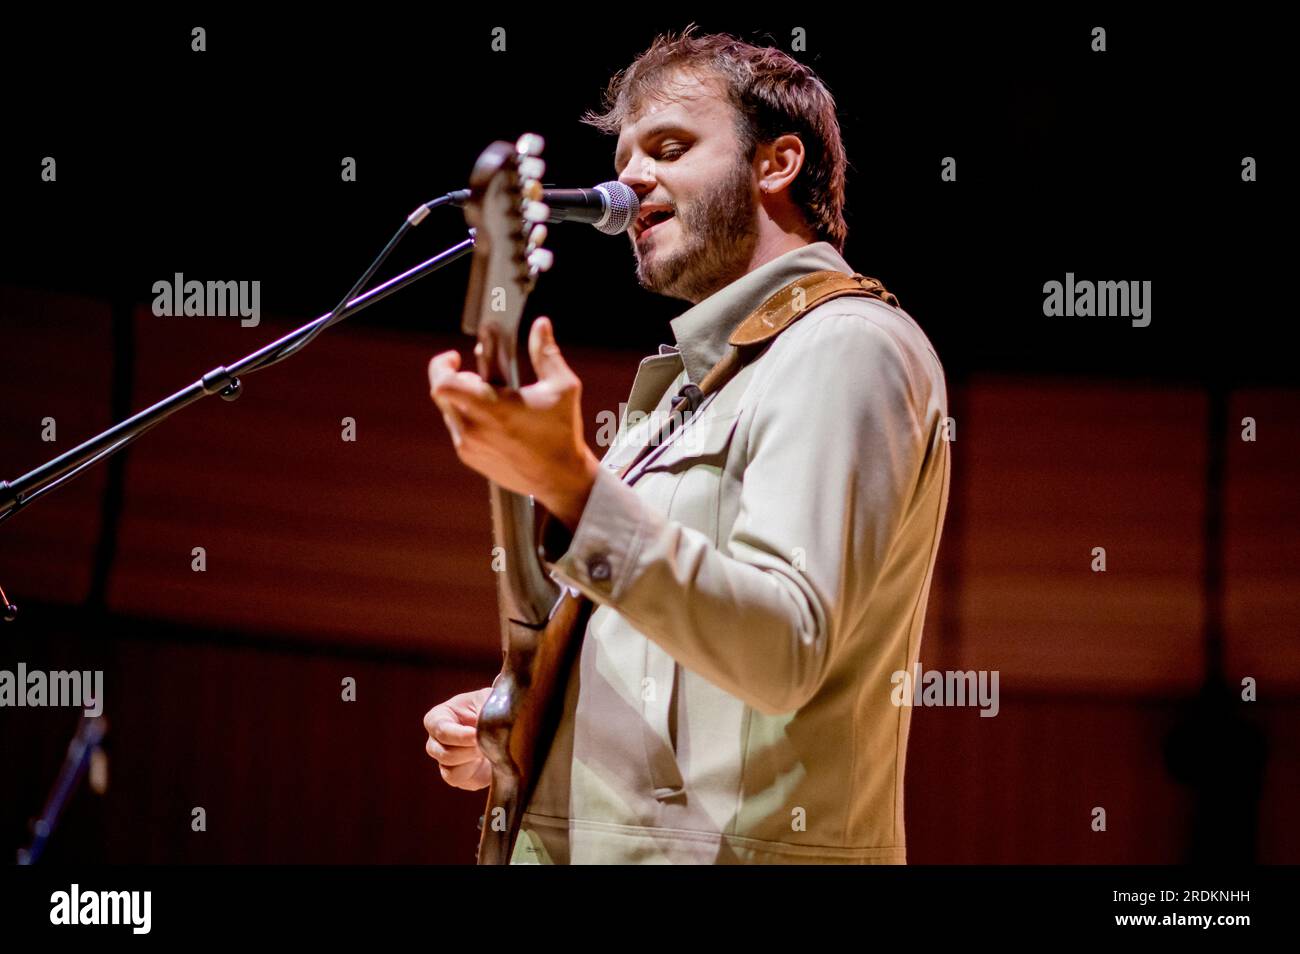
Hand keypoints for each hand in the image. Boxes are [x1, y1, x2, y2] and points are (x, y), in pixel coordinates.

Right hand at [423, 687, 492, 790]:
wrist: (504, 729)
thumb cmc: (490, 708)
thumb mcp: (488, 699)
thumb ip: (485, 708)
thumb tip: (486, 723)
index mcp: (438, 717)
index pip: (439, 729)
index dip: (459, 735)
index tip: (477, 735)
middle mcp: (436, 740)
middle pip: (442, 753)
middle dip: (469, 750)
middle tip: (488, 743)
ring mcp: (444, 760)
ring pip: (449, 770)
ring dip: (472, 761)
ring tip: (489, 750)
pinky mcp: (456, 776)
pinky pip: (458, 780)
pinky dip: (473, 773)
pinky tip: (486, 761)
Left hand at [428, 316, 598, 530]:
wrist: (560, 480)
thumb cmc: (563, 433)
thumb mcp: (562, 387)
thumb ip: (546, 353)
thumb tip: (541, 325)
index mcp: (492, 409)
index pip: (443, 383)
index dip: (442, 365)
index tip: (456, 357)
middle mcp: (474, 429)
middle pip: (443, 394)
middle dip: (458, 378)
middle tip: (480, 376)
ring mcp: (469, 446)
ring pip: (450, 411)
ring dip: (464, 399)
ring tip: (492, 397)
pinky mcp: (470, 458)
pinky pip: (458, 429)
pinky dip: (469, 417)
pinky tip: (494, 418)